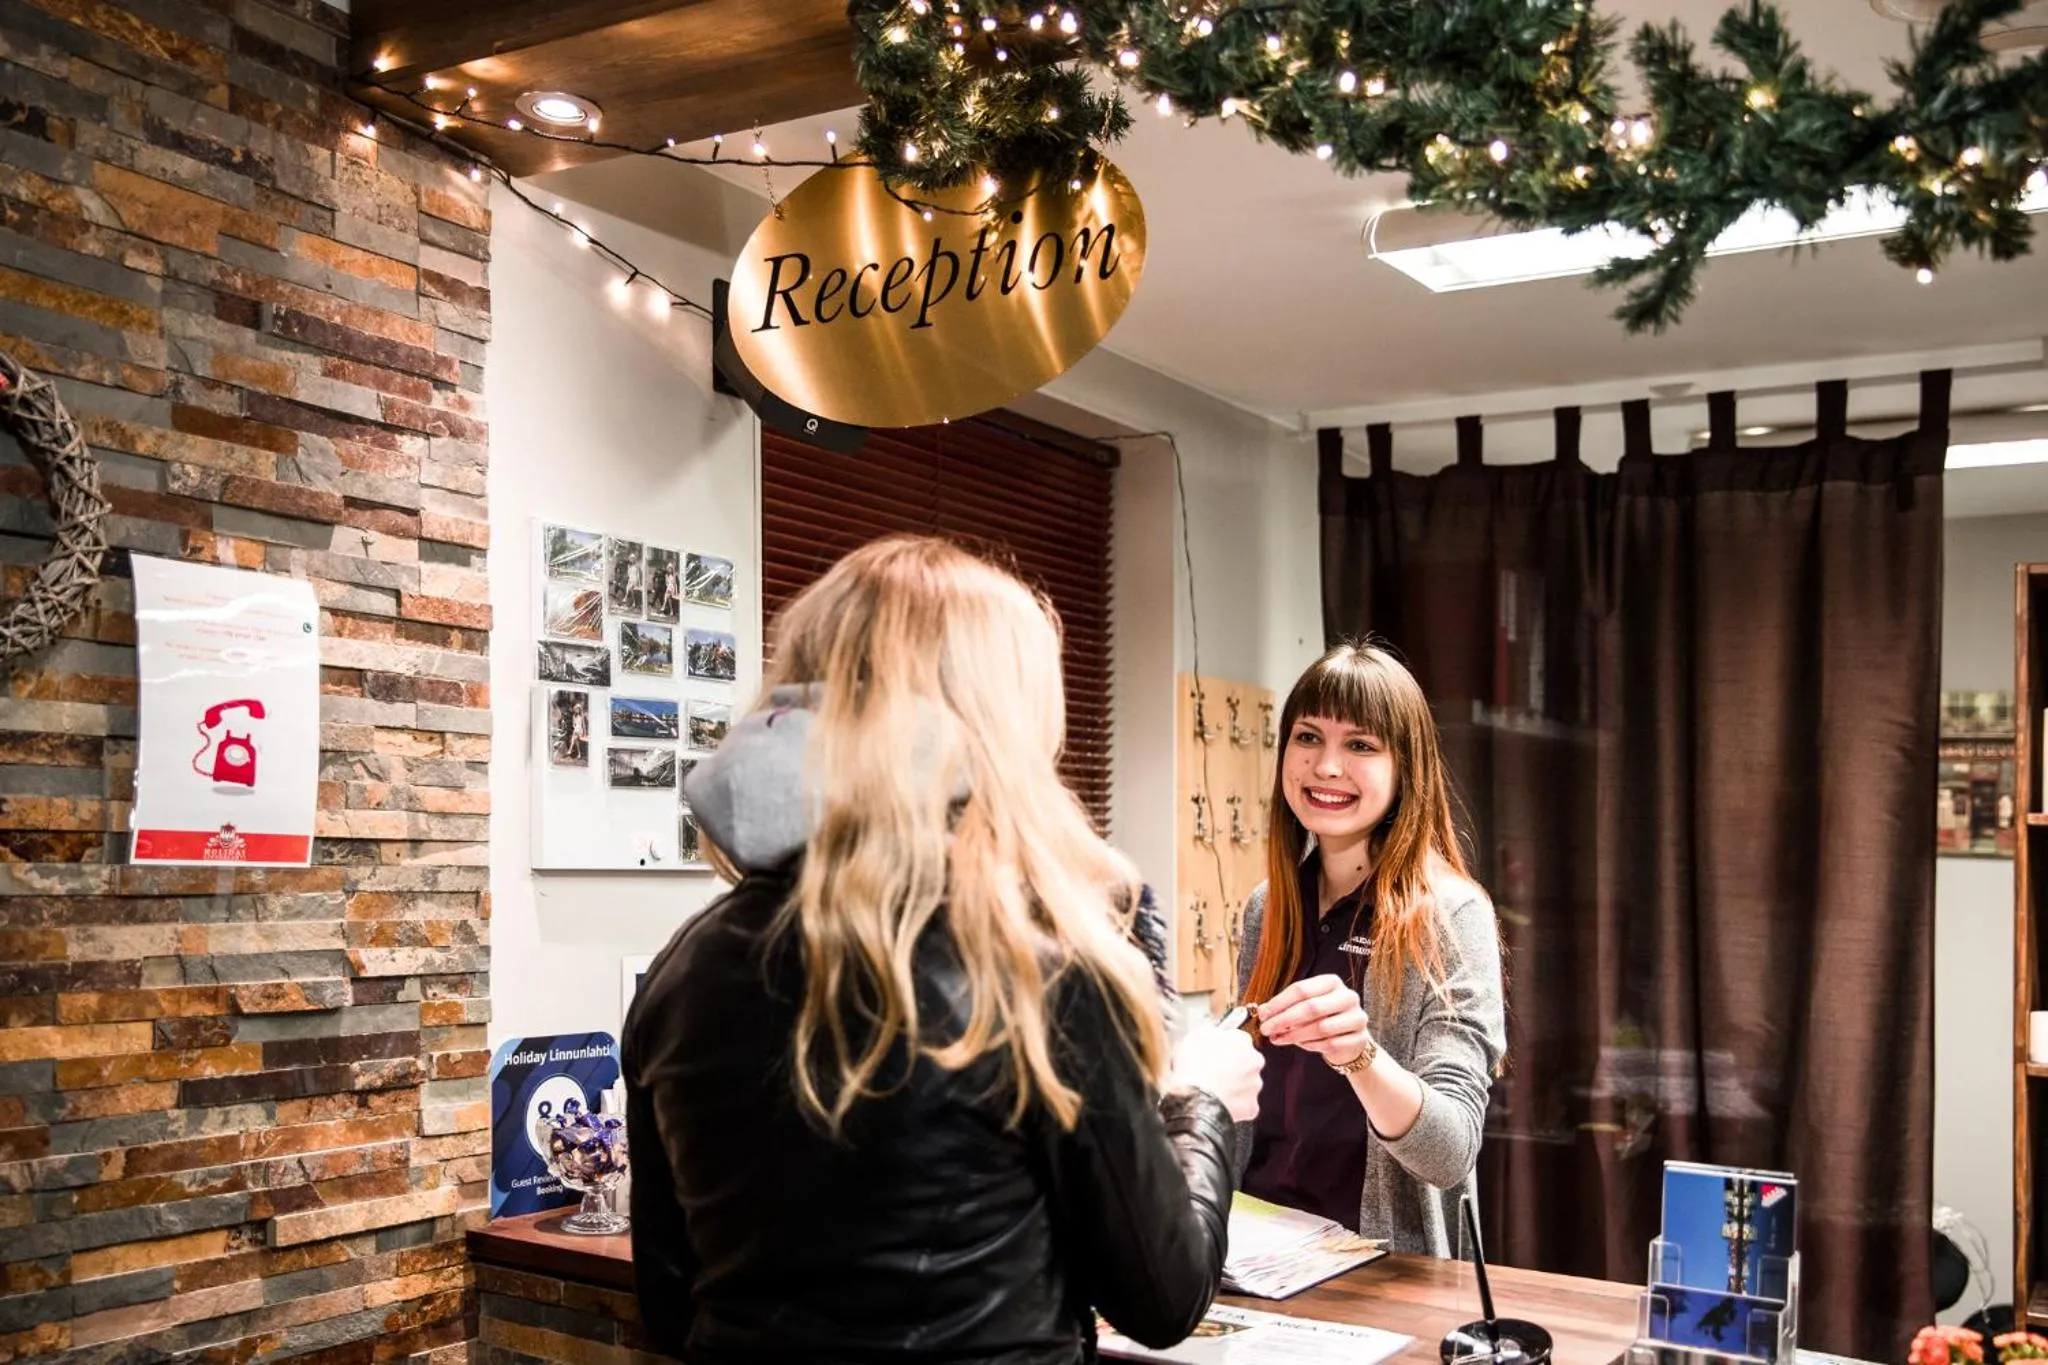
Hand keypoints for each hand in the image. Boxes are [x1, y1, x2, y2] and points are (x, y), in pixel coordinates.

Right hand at [1168, 1021, 1263, 1121]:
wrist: (1196, 1100)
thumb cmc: (1195, 1066)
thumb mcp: (1196, 1035)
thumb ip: (1211, 1032)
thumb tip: (1212, 1033)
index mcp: (1242, 1041)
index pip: (1237, 1038)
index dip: (1224, 1046)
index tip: (1213, 1051)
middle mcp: (1254, 1062)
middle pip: (1245, 1062)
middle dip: (1232, 1066)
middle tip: (1212, 1071)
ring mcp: (1254, 1085)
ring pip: (1245, 1084)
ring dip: (1233, 1086)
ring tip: (1213, 1090)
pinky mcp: (1251, 1107)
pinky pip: (1243, 1105)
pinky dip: (1233, 1105)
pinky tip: (1219, 1103)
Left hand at [1258, 975, 1372, 1069]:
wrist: (1350, 1038)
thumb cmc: (1323, 1018)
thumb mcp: (1303, 1007)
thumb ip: (1284, 1007)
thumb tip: (1262, 1011)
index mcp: (1332, 982)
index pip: (1301, 989)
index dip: (1279, 1002)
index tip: (1263, 1014)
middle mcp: (1347, 996)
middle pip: (1311, 1007)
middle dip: (1284, 1020)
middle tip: (1266, 1029)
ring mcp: (1357, 1017)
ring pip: (1321, 1027)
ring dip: (1295, 1035)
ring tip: (1279, 1039)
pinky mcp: (1360, 1038)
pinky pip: (1330, 1044)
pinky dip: (1311, 1045)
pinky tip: (1301, 1044)